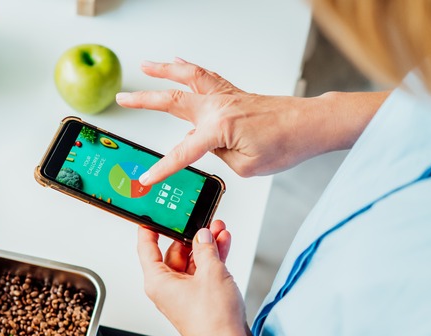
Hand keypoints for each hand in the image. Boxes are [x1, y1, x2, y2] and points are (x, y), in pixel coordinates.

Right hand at [117, 58, 386, 183]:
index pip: (181, 152)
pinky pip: (206, 77)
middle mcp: (218, 107)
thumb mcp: (246, 166)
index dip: (161, 169)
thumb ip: (218, 156)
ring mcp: (225, 97)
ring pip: (187, 79)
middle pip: (172, 102)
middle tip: (121, 100)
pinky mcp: (233, 94)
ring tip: (145, 67)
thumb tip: (207, 147)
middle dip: (143, 101)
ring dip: (164, 72)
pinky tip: (178, 62)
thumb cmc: (285, 144)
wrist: (309, 125)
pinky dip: (189, 69)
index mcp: (218, 129)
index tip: (144, 179)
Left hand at [137, 220, 250, 335]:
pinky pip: (201, 273)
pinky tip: (222, 245)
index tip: (151, 216)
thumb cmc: (213, 321)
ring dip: (205, 246)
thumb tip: (203, 236)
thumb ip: (206, 248)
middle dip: (191, 236)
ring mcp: (183, 294)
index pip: (146, 249)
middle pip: (173, 253)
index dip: (148, 230)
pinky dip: (211, 260)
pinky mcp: (198, 299)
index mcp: (157, 282)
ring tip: (219, 230)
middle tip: (203, 222)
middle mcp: (166, 289)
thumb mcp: (211, 273)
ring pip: (191, 262)